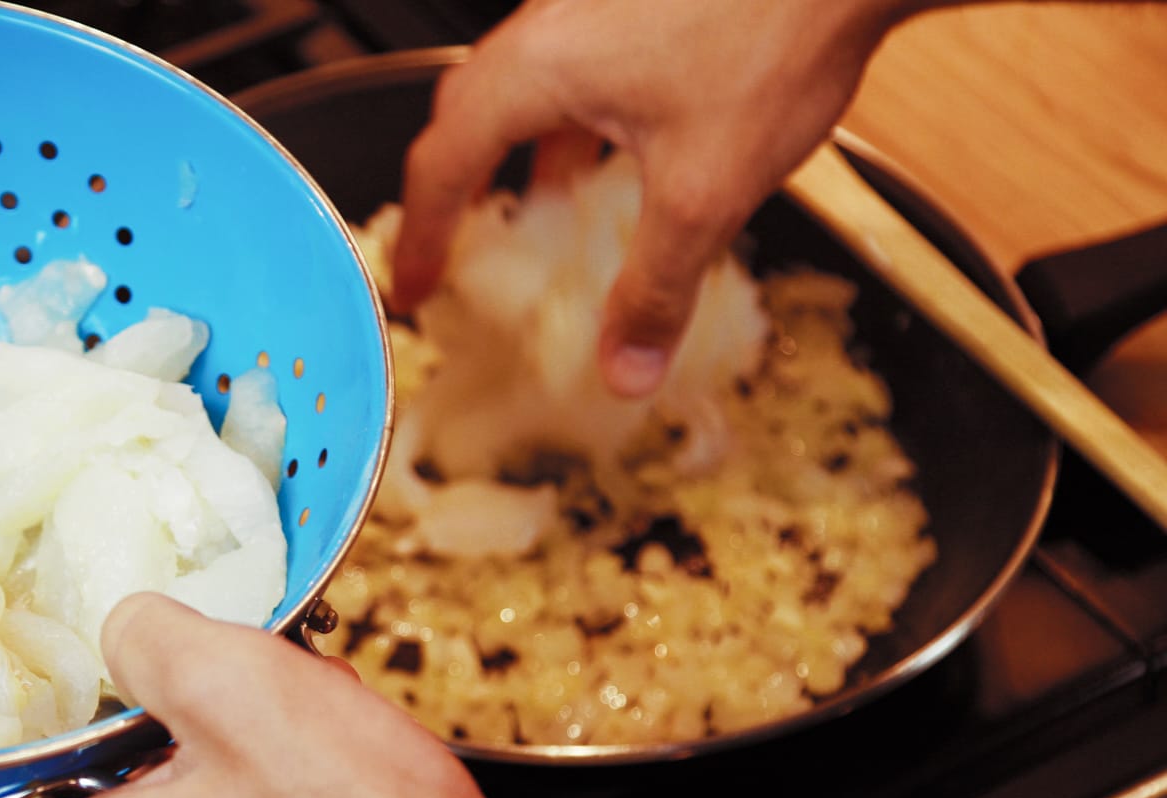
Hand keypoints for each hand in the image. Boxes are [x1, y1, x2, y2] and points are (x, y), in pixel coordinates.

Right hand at [395, 0, 925, 396]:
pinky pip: (573, 65)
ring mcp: (589, 2)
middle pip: (464, 115)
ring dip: (514, 152)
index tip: (416, 285)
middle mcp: (549, 24)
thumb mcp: (706, 190)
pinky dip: (569, 119)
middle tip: (455, 249)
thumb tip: (623, 367)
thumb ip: (656, 288)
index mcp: (536, 68)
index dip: (422, 237)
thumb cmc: (775, 31)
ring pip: (521, 84)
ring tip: (537, 208)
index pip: (441, 164)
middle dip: (454, 192)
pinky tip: (619, 150)